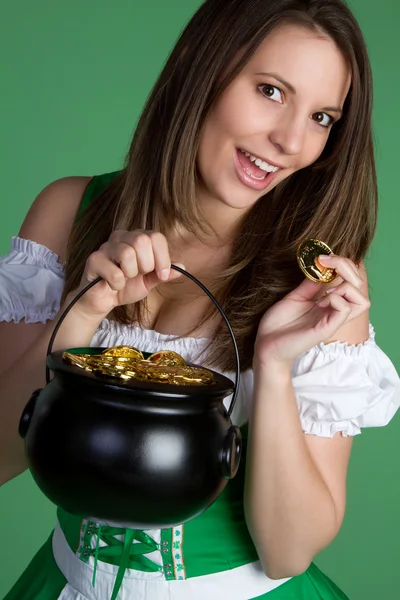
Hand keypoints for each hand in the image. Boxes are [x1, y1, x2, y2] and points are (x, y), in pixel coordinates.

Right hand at [66, 230, 182, 319]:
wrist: (103, 301)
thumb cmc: (126, 287)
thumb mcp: (149, 281)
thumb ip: (163, 274)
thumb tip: (182, 267)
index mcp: (136, 238)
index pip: (156, 236)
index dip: (163, 257)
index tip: (162, 274)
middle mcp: (121, 237)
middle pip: (142, 240)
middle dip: (146, 265)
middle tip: (138, 275)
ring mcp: (105, 247)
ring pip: (127, 253)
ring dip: (130, 274)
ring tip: (125, 279)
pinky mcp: (93, 260)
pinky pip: (114, 271)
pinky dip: (118, 284)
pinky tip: (113, 285)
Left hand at [254, 255, 369, 368]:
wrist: (265, 343)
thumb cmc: (279, 323)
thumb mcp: (296, 297)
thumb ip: (310, 284)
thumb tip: (321, 266)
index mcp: (328, 303)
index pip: (352, 281)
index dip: (344, 264)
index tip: (323, 258)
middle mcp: (334, 311)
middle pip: (361, 287)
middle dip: (348, 268)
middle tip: (327, 265)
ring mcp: (332, 321)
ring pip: (362, 300)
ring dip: (345, 287)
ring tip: (326, 290)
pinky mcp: (325, 329)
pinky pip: (344, 310)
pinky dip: (336, 299)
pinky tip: (320, 302)